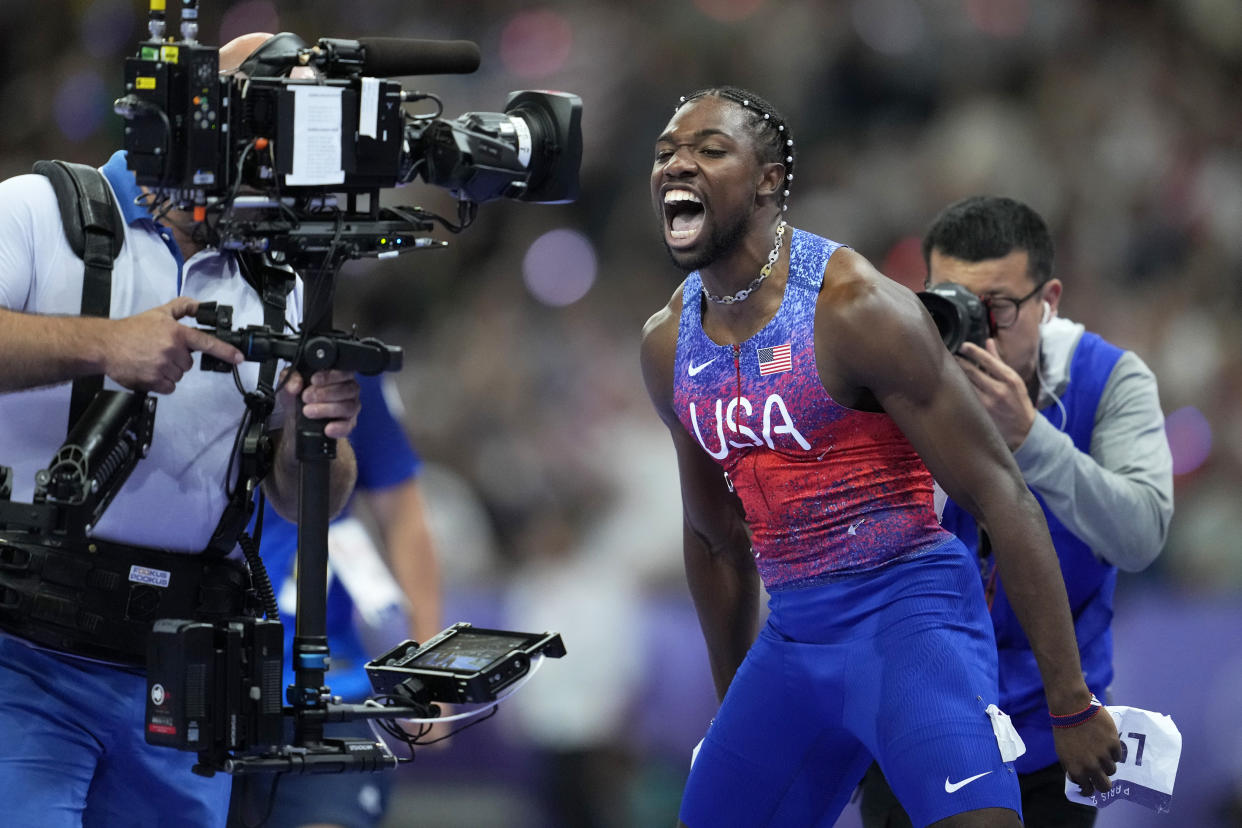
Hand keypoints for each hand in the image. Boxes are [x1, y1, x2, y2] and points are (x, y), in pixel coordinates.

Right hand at [104, 297, 242, 393]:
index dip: (225, 351)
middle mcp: (172, 349)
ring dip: (168, 371)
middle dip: (177, 359)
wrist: (105, 345)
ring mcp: (163, 366)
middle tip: (159, 352)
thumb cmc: (131, 330)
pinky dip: (161, 383)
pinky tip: (149, 372)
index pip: (207, 342)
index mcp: (176, 333)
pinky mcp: (154, 381)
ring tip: (151, 361)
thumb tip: (199, 305)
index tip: (239, 358)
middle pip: (189, 363)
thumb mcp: (158, 313)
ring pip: (179, 375)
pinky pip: (169, 387)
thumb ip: (181, 308)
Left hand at [277, 368, 360, 439]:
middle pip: (348, 389)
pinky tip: (327, 428)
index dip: (330, 376)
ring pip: (348, 407)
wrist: (295, 417)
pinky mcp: (349, 423)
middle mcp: (350, 389)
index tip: (313, 380)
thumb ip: (291, 378)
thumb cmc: (298, 396)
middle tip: (306, 397)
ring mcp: (351, 407)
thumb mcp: (291, 382)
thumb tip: (295, 385)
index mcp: (340, 375)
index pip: (344, 371)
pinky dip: (338, 427)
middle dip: (325, 393)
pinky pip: (349, 426)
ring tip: (308, 411)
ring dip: (327, 409)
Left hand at [955, 340, 1035, 449]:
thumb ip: (998, 360)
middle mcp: (999, 390)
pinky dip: (959, 388)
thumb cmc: (1018, 401)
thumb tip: (988, 341)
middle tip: (950, 355)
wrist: (1024, 430)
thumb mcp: (1013, 379)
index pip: (988, 360)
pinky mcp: (980, 413)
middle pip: (972, 371)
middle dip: (959, 362)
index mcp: (1010, 378)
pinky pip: (966, 396)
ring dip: (956, 374)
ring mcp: (988, 403)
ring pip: (966, 384)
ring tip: (948, 367)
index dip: (973, 351)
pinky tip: (952, 383)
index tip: (963, 345)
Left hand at [1052, 709, 1123, 796]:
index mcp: (1077, 769)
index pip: (1088, 790)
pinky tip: (1105, 743)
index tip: (1090, 787)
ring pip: (1112, 770)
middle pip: (1105, 787)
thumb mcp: (1062, 753)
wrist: (1073, 709)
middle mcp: (1092, 766)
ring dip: (1107, 764)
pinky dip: (1113, 752)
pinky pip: (1117, 756)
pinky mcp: (1114, 745)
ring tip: (1100, 752)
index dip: (1089, 789)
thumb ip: (1071, 768)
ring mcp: (1104, 756)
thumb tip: (1079, 779)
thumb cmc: (1065, 731)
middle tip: (1101, 777)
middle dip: (1103, 783)